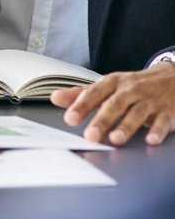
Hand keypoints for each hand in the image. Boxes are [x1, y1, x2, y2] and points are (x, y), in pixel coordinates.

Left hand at [51, 62, 174, 145]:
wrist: (172, 79)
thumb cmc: (134, 86)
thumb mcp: (108, 86)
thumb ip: (81, 94)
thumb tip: (55, 98)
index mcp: (113, 83)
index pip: (94, 93)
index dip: (81, 106)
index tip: (70, 119)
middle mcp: (131, 90)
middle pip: (114, 105)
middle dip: (102, 120)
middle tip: (90, 135)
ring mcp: (150, 101)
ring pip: (137, 113)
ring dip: (126, 126)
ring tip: (115, 139)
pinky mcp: (168, 112)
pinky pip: (162, 122)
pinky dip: (157, 130)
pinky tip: (150, 140)